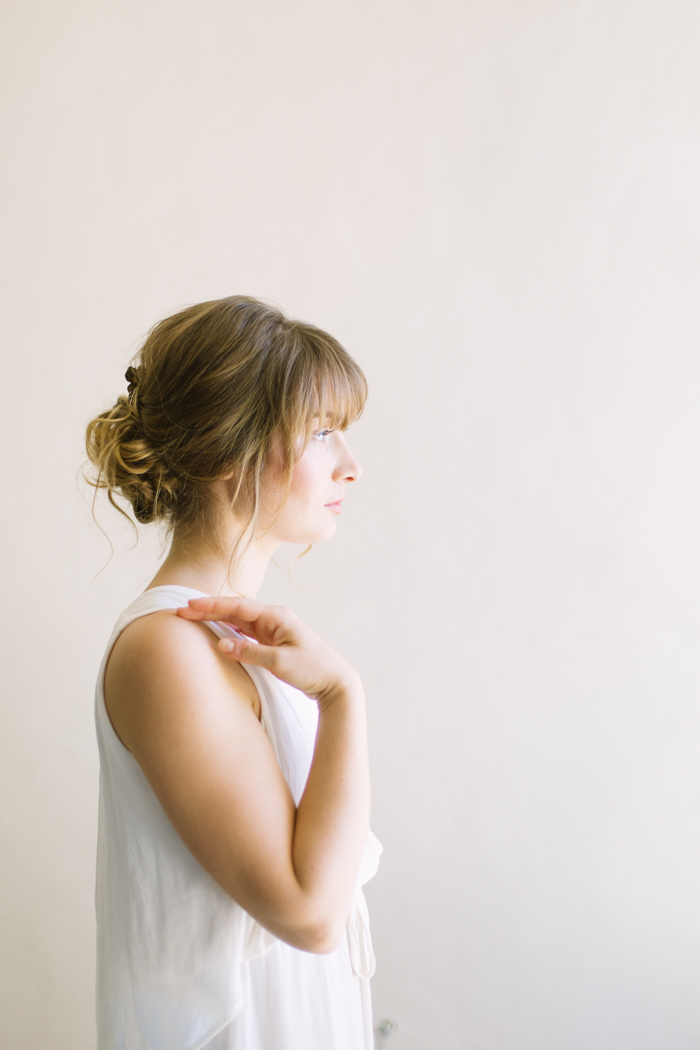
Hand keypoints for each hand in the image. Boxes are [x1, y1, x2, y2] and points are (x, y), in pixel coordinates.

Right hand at [177, 596, 358, 706]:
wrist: (335, 682)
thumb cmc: (312, 670)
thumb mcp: (280, 663)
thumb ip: (250, 652)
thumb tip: (221, 644)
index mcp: (277, 617)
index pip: (238, 606)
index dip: (212, 605)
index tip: (190, 605)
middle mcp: (274, 619)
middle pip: (235, 610)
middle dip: (209, 609)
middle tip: (182, 609)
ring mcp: (273, 630)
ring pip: (239, 620)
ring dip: (217, 618)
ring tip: (193, 616)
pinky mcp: (273, 642)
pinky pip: (246, 632)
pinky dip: (229, 630)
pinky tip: (216, 630)